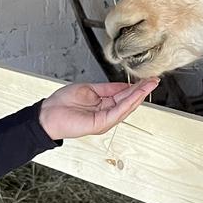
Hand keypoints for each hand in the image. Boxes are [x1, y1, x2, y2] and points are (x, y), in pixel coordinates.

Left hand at [38, 79, 158, 139]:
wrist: (48, 114)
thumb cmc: (63, 104)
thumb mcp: (89, 90)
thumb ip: (107, 89)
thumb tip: (123, 85)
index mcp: (103, 104)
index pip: (123, 95)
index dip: (136, 87)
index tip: (147, 79)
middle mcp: (106, 113)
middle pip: (128, 101)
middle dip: (142, 90)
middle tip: (154, 81)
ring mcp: (105, 119)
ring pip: (126, 107)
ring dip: (139, 95)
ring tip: (149, 85)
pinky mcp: (101, 123)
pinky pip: (118, 112)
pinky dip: (128, 103)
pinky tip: (136, 94)